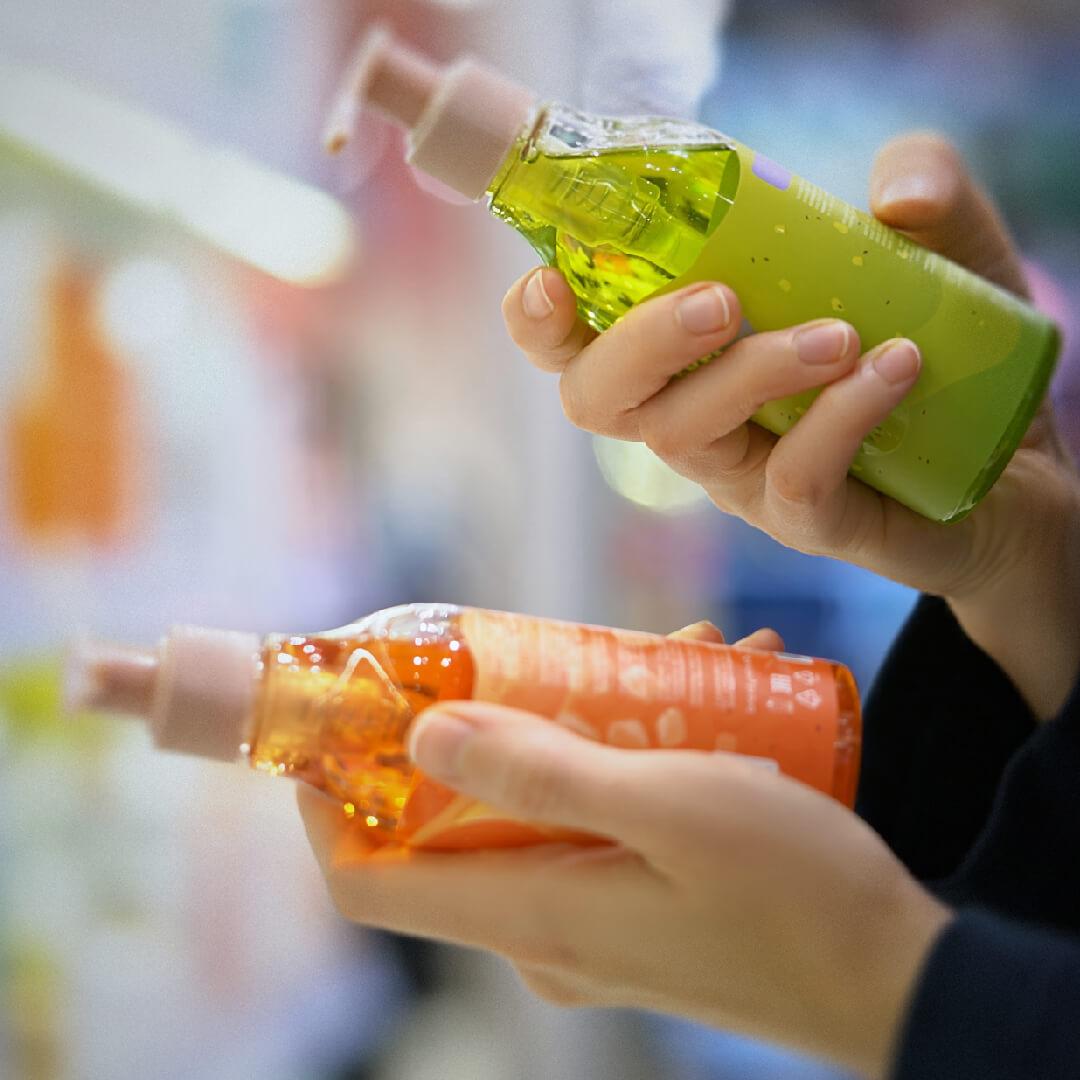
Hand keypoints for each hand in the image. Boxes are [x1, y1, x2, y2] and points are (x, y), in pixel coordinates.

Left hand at [299, 626, 950, 1078]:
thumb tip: (426, 732)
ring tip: (677, 652)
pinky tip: (712, 694)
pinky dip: (624, 759)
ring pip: (537, 810)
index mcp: (530, 915)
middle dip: (480, 724)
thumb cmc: (795, 896)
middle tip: (533, 646)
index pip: (365, 882)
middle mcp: (544, 931)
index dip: (326, 803)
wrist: (902, 981)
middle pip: (451, 826)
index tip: (343, 720)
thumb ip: (543, 771)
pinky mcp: (639, 912)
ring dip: (577, 725)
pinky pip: (595, 824)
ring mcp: (594, 926)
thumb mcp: (670, 808)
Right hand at [502, 133, 1079, 718]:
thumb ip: (922, 181)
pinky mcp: (807, 521)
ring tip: (839, 333)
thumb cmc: (939, 339)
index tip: (549, 279)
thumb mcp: (939, 241)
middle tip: (720, 301)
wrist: (1008, 454)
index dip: (536, 322)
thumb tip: (897, 200)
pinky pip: (793, 480)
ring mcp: (742, 478)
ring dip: (751, 372)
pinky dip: (837, 417)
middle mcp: (692, 418)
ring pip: (685, 436)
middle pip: (596, 400)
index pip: (572, 345)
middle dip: (639, 344)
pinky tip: (895, 367)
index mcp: (684, 353)